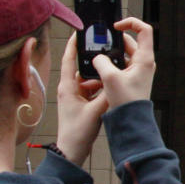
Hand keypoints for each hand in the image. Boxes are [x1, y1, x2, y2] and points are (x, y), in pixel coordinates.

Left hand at [56, 33, 109, 164]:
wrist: (71, 150)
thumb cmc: (77, 132)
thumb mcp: (95, 111)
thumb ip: (107, 95)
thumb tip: (117, 82)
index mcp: (67, 88)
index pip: (68, 60)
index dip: (73, 46)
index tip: (79, 33)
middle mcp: (70, 90)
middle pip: (82, 69)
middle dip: (93, 63)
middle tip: (106, 55)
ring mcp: (75, 97)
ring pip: (89, 81)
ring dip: (99, 79)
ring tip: (111, 77)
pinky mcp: (81, 104)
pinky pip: (92, 91)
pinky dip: (100, 89)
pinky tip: (109, 92)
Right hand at [91, 17, 155, 107]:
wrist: (131, 120)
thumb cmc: (127, 101)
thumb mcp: (110, 78)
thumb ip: (102, 62)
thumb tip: (97, 57)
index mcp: (144, 58)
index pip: (144, 30)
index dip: (131, 23)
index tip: (116, 26)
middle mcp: (143, 62)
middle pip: (128, 42)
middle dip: (111, 43)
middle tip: (98, 45)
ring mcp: (137, 70)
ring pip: (120, 55)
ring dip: (106, 58)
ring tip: (93, 63)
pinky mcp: (129, 78)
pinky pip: (117, 67)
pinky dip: (106, 68)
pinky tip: (94, 76)